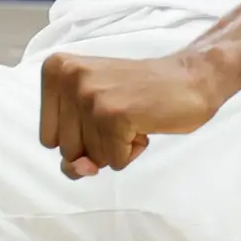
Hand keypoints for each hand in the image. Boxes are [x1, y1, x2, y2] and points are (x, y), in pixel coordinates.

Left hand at [39, 48, 233, 175]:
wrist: (191, 78)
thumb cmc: (141, 95)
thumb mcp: (91, 114)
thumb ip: (73, 149)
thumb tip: (78, 170)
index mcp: (55, 70)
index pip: (49, 138)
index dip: (82, 137)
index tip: (103, 111)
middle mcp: (68, 78)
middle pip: (68, 150)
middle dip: (99, 144)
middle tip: (123, 113)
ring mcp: (90, 95)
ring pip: (92, 158)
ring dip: (117, 147)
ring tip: (134, 116)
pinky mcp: (114, 114)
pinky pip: (114, 161)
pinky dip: (132, 152)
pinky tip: (144, 124)